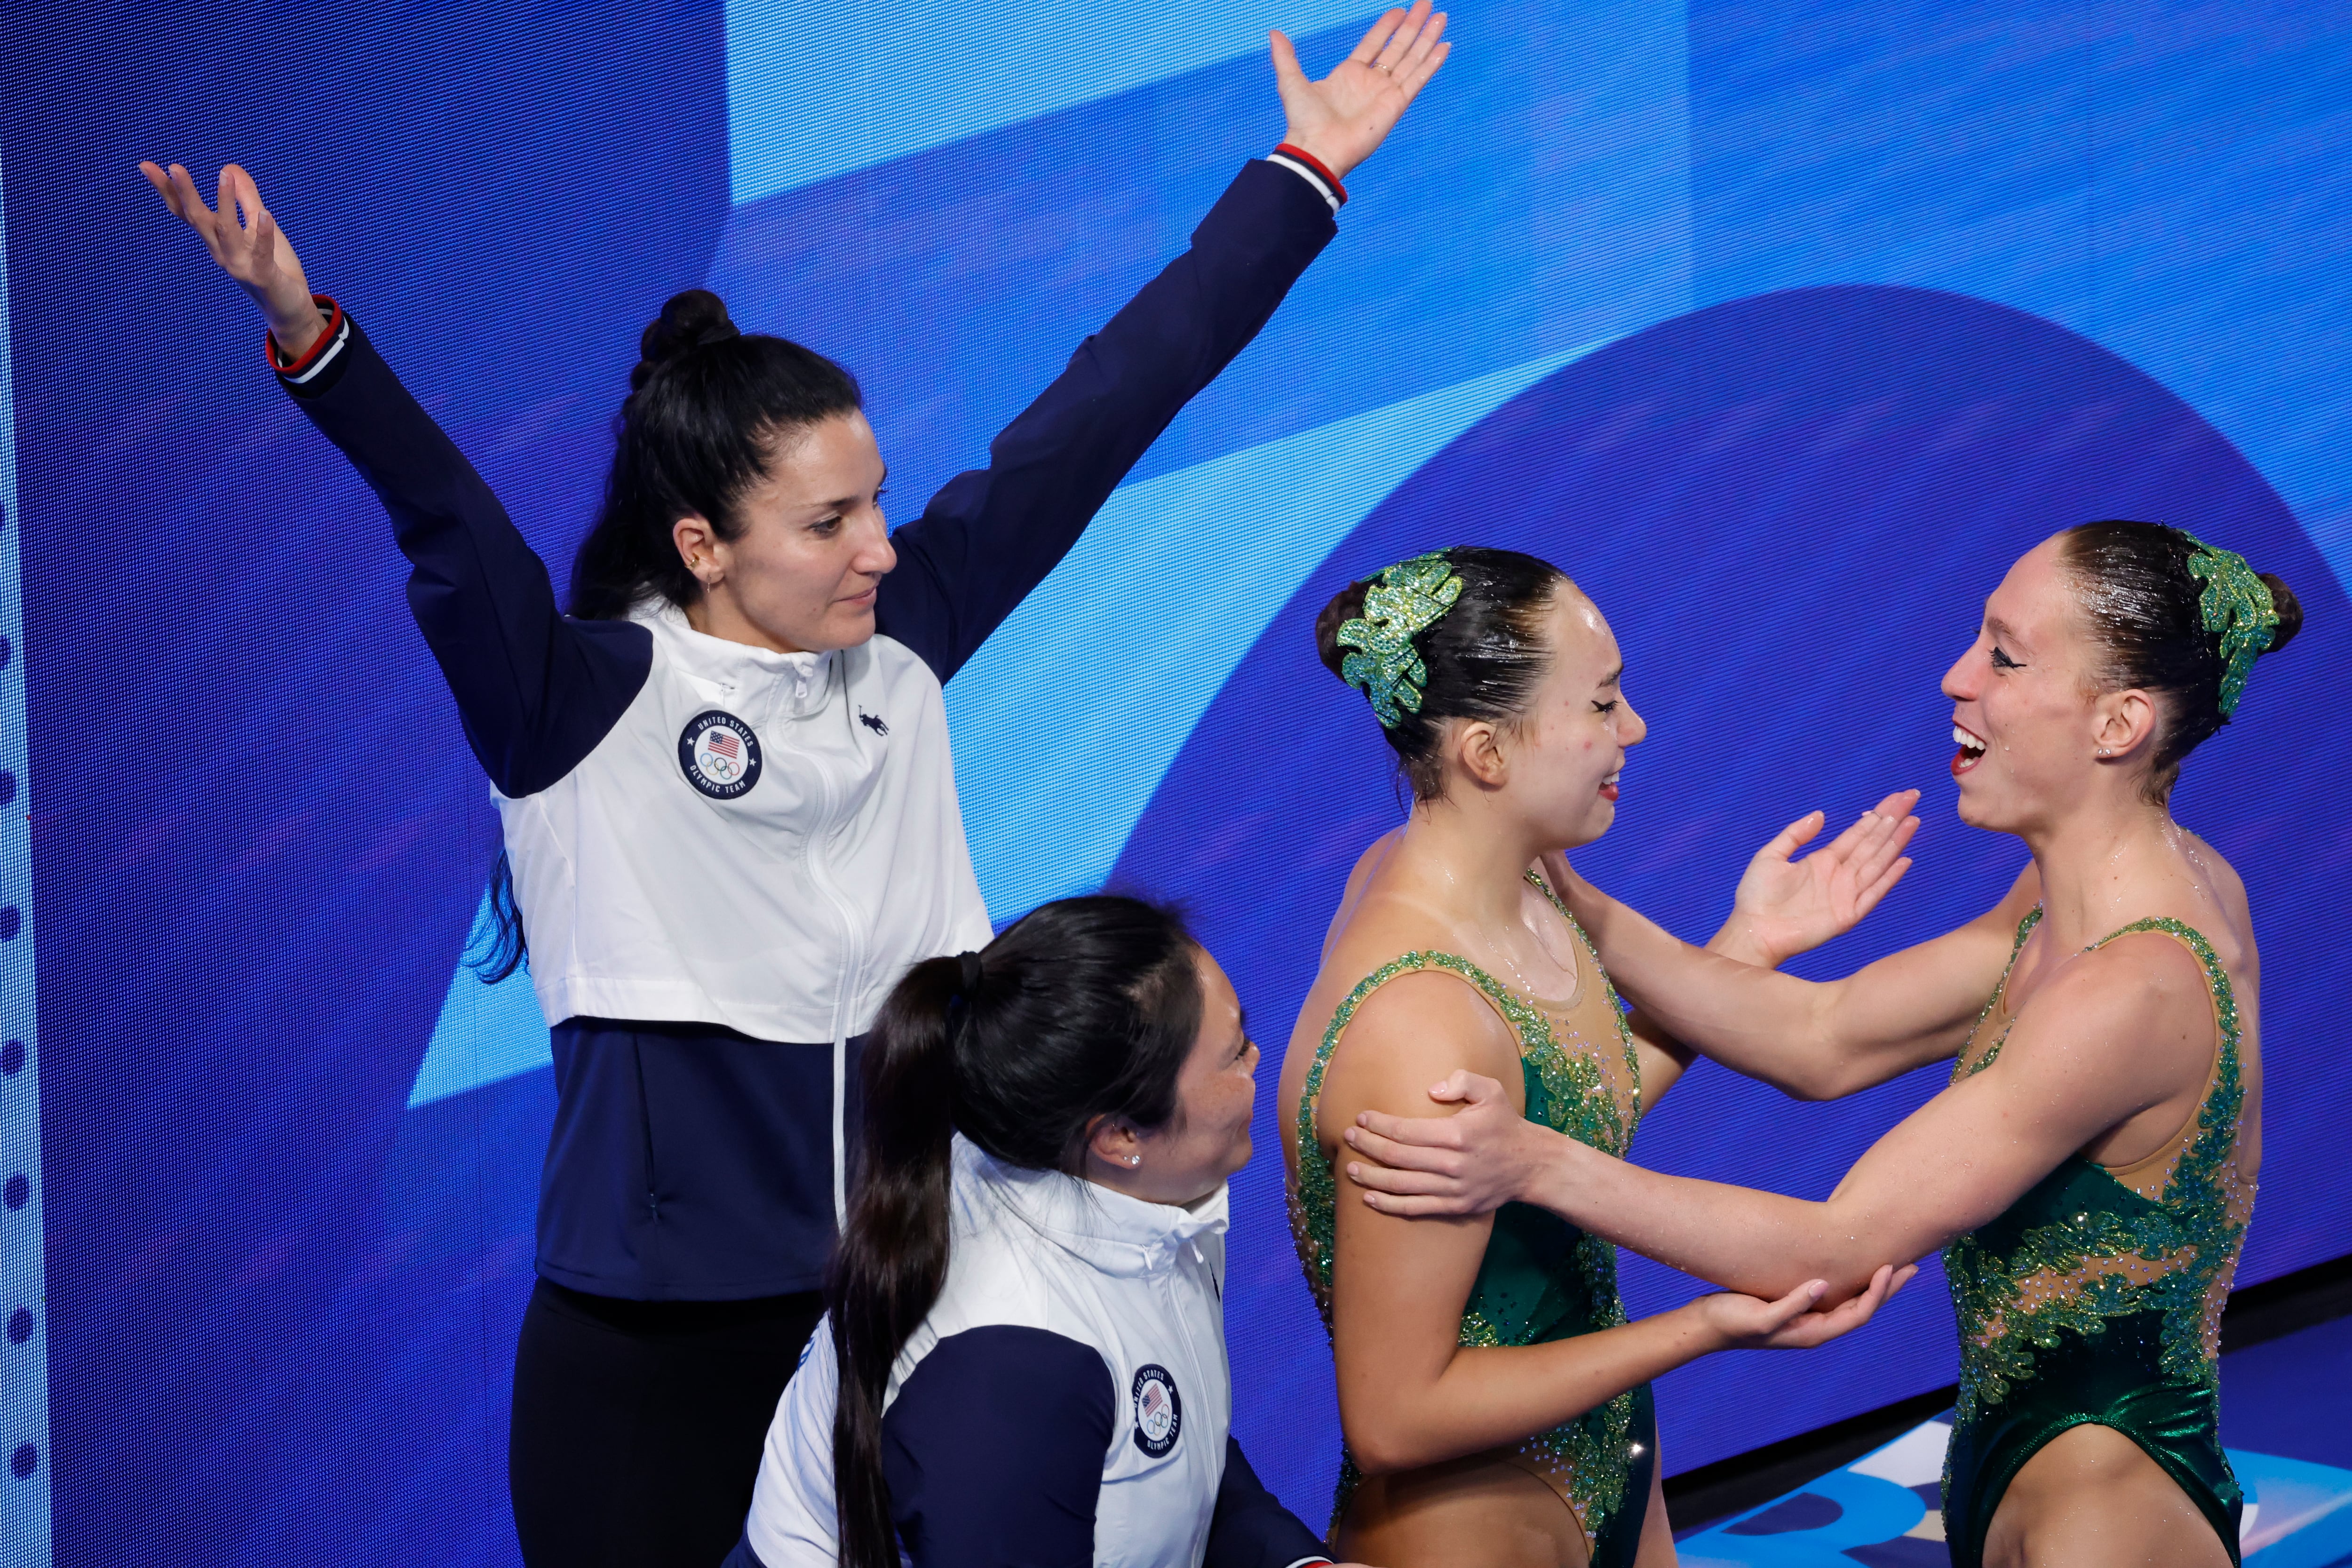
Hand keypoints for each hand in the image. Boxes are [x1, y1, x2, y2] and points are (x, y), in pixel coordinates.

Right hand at [138, 161, 323, 359]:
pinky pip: (261, 252)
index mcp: (216, 238)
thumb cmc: (273, 265)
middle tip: (174, 166)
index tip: (146, 166)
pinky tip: (266, 214)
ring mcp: (239, 264)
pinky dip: (262, 233)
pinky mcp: (262, 276)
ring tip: (224, 174)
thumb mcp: (258, 225)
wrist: (289, 308)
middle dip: (185, 193)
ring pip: (226, 231)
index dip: (167, 190)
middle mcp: (221, 251)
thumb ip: (246, 198)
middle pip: (198, 219)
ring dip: (224, 202)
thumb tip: (229, 166)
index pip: (186, 211)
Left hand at [1270, 3, 1450, 180]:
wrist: (1317, 149)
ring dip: (1427, 38)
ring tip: (1440, 17)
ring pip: (1412, 59)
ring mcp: (1385, 93)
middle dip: (1413, 25)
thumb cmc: (1303, 121)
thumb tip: (1273, 33)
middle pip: (1398, 47)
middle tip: (1427, 3)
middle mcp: (1371, 82)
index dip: (1387, 26)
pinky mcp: (1396, 105)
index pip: (1374, 44)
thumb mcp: (1291, 81)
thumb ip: (1285, 57)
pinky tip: (1444, 46)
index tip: (1399, 10)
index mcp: (1349, 74)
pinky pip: (1418, 79)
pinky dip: (1432, 63)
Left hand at [1341, 1070, 1543, 1215]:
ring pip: (1402, 1185)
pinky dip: (1390, 1205)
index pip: (1406, 1131)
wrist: (1530, 1165)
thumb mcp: (1491, 1091)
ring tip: (1349, 1168)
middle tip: (1348, 1137)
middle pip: (1398, 1157)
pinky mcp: (1455, 1207)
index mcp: (1456, 1134)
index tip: (1361, 1117)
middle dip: (1368, 1146)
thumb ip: (1462, 1081)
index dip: (1379, 1124)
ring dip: (1371, 1177)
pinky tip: (1370, 1198)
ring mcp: (1453, 1189)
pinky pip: (1416, 1208)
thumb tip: (1430, 1090)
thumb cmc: (1505, 1123)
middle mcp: (1452, 1164)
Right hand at [1694, 1262, 1917, 1350]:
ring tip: (1892, 1266)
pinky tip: (1852, 1269)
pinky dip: (1850, 1282)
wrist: (1706, 1326)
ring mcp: (1807, 1319)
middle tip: (1912, 1265)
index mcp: (1812, 1333)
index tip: (1888, 1267)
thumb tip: (1821, 1286)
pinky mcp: (1797, 1308)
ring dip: (1873, 1285)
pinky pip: (1834, 1296)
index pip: (1858, 1314)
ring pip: (1850, 1302)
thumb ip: (1792, 1305)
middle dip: (1888, 1288)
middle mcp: (1815, 1328)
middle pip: (1863, 1309)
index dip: (1877, 1292)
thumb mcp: (1761, 1316)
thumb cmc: (1730, 1321)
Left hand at [1717, 790, 1919, 966]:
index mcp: (1823, 861)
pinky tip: (1904, 859)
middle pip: (1872, 842)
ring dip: (1896, 842)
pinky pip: (1873, 893)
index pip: (1857, 834)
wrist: (1753, 931)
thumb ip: (1795, 834)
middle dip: (1892, 820)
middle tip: (1912, 796)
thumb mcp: (1770, 856)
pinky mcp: (1848, 915)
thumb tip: (1821, 814)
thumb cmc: (1756, 897)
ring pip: (1877, 862)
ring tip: (1913, 820)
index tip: (1895, 798)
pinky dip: (1889, 877)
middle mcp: (1840, 875)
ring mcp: (1846, 894)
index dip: (1876, 815)